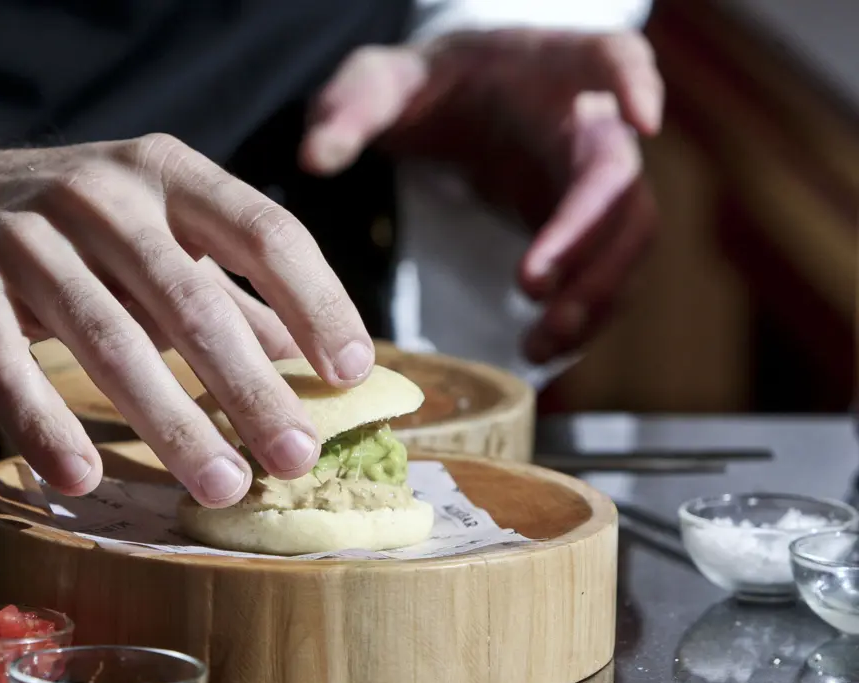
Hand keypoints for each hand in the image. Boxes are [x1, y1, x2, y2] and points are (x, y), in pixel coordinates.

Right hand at [0, 134, 374, 506]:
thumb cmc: (74, 233)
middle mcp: (99, 193)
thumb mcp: (156, 236)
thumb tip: (312, 356)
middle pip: (191, 299)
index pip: (263, 230)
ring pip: (108, 337)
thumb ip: (229, 289)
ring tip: (220, 485)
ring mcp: (24, 236)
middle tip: (295, 459)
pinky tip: (84, 477)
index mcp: (165, 172)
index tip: (352, 372)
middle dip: (249, 387)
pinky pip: (8, 364)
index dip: (315, 302)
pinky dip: (46, 423)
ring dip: (169, 420)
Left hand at [300, 30, 663, 363]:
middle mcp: (587, 125)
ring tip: (541, 344)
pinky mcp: (580, 229)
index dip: (635, 84)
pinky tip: (542, 349)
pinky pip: (601, 274)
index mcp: (550, 70)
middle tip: (536, 291)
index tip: (640, 120)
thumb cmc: (426, 85)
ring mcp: (589, 181)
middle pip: (621, 183)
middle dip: (590, 240)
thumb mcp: (380, 82)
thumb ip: (350, 107)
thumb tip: (315, 156)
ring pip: (625, 240)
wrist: (452, 108)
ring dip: (594, 295)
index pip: (610, 60)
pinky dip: (582, 314)